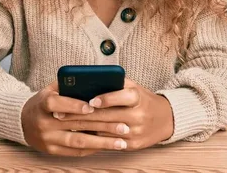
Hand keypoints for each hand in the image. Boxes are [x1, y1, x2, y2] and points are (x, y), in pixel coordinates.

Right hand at [21, 80, 129, 156]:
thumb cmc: (44, 101)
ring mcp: (47, 139)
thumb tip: (94, 81)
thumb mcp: (50, 89)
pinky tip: (108, 146)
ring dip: (102, 143)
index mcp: (42, 103)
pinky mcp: (52, 151)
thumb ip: (68, 84)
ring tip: (121, 142)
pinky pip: (76, 151)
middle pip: (75, 124)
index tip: (92, 106)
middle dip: (102, 125)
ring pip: (78, 141)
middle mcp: (43, 123)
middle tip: (123, 125)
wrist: (23, 121)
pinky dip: (93, 148)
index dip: (73, 104)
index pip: (55, 103)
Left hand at [55, 78, 174, 150]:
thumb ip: (114, 84)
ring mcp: (135, 132)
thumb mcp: (133, 87)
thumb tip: (88, 81)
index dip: (106, 99)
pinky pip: (109, 142)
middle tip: (62, 113)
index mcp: (138, 97)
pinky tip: (79, 134)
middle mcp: (138, 115)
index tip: (90, 100)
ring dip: (84, 128)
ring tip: (65, 124)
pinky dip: (93, 138)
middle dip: (83, 115)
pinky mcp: (133, 145)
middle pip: (107, 116)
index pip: (122, 97)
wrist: (165, 119)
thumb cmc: (142, 99)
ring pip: (105, 131)